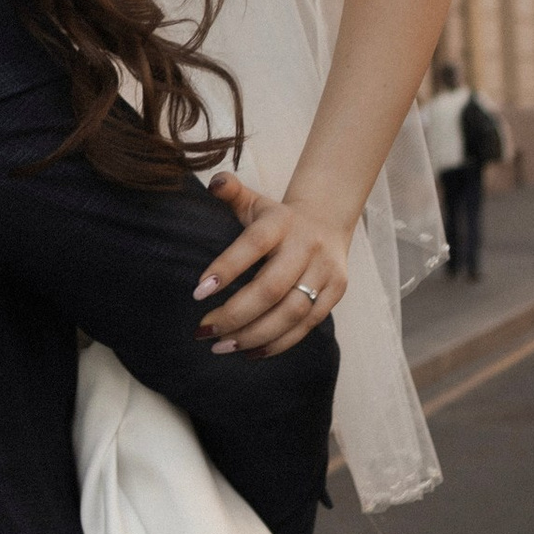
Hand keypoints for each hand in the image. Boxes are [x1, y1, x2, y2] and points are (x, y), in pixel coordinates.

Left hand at [192, 173, 351, 355]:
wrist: (327, 221)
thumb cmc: (276, 218)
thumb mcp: (253, 201)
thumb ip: (231, 191)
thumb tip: (214, 182)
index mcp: (281, 222)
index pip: (253, 245)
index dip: (226, 268)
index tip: (197, 291)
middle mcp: (306, 246)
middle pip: (272, 288)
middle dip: (235, 314)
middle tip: (204, 331)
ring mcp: (325, 271)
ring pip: (291, 313)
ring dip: (254, 335)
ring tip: (222, 346)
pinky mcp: (336, 292)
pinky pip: (306, 325)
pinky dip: (278, 343)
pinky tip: (250, 351)